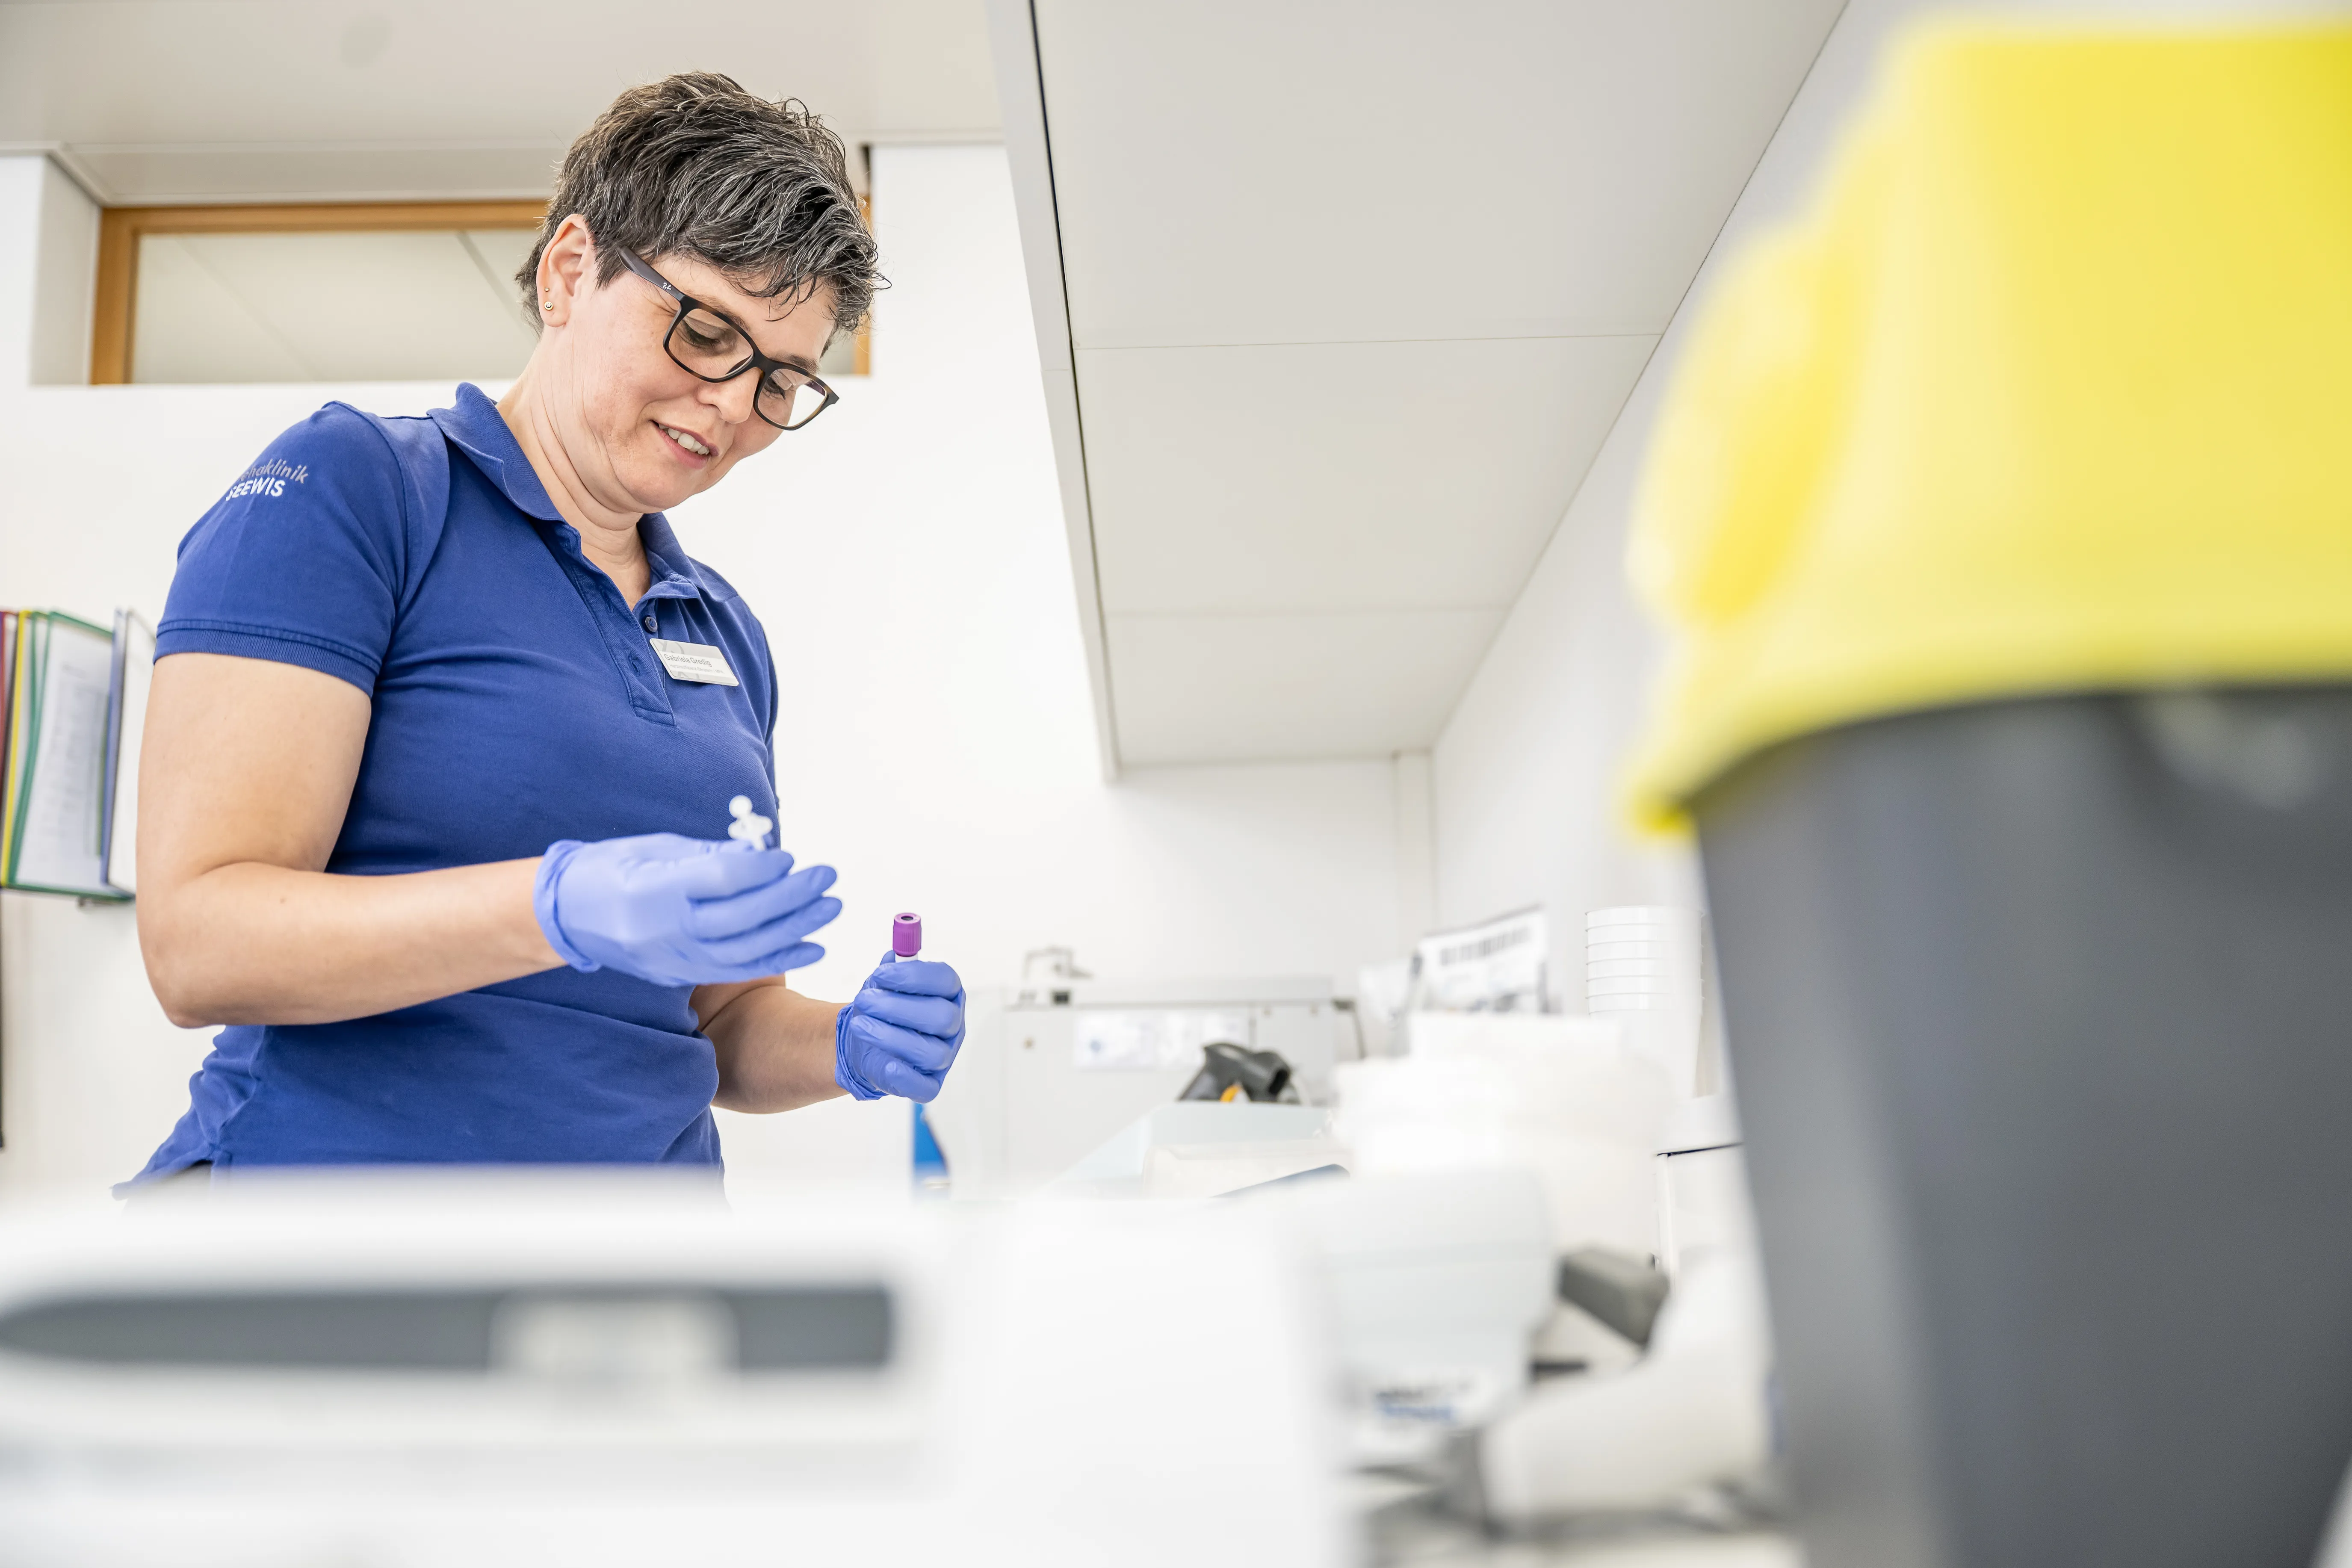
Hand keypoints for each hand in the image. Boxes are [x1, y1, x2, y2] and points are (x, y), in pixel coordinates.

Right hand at [534, 834, 839, 986]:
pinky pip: (737, 970)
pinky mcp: (680, 975)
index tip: (789, 857)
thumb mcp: (655, 848)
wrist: (567, 916)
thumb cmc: (610, 868)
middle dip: (789, 897)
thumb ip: (710, 854)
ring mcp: (671, 959)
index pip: (717, 882)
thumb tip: (762, 853)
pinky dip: (778, 959)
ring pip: (744, 950)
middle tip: (825, 877)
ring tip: (829, 907)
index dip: (759, 869)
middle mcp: (661, 931)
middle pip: (739, 918)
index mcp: (649, 891)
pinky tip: (812, 945)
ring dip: (794, 929)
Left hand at [835, 955, 965, 1102]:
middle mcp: (952, 1026)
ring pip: (931, 1051)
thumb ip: (891, 968)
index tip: (880, 973)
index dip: (914, 976)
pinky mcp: (930, 1084)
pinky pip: (925, 1086)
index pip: (946, 981)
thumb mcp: (883, 984)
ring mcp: (944, 1057)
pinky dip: (904, 1075)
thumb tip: (894, 956)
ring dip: (891, 1037)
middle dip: (898, 1007)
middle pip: (941, 1016)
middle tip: (864, 1000)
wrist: (866, 1042)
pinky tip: (883, 1063)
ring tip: (859, 1026)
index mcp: (948, 995)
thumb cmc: (882, 1009)